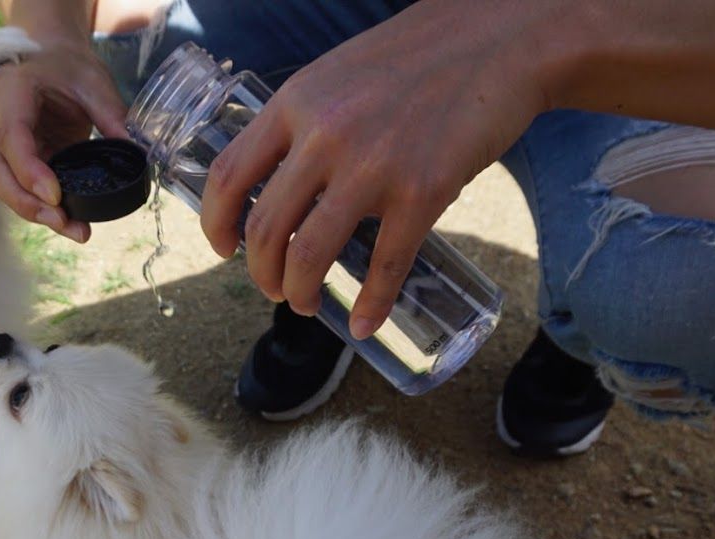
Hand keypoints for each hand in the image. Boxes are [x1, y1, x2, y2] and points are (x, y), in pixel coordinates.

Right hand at [0, 36, 127, 243]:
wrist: (47, 56)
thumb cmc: (65, 65)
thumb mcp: (93, 81)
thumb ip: (112, 114)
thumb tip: (137, 154)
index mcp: (12, 92)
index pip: (12, 138)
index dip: (30, 170)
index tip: (56, 195)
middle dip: (26, 203)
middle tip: (63, 222)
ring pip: (2, 186)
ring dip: (34, 213)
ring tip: (75, 230)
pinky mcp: (11, 160)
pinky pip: (18, 188)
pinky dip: (41, 208)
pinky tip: (70, 222)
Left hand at [199, 0, 550, 337]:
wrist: (498, 38)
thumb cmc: (416, 59)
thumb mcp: (337, 77)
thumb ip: (304, 123)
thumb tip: (279, 183)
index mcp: (295, 103)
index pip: (228, 175)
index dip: (216, 223)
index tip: (223, 249)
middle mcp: (324, 135)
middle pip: (266, 229)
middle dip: (262, 274)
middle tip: (274, 288)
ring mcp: (373, 166)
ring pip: (310, 255)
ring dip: (300, 293)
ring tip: (306, 303)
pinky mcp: (423, 191)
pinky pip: (385, 265)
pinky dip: (371, 305)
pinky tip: (366, 323)